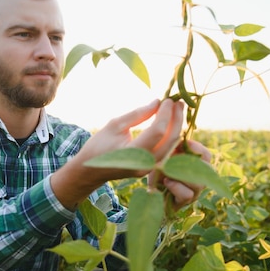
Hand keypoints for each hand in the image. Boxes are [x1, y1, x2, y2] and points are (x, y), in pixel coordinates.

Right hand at [50, 99, 184, 208]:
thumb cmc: (99, 145)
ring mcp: (149, 169)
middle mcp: (145, 164)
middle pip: (170, 139)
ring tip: (176, 109)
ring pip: (172, 146)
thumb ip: (138, 115)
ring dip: (176, 126)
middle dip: (176, 118)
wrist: (91, 170)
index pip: (158, 131)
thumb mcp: (115, 125)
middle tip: (178, 102)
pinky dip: (170, 135)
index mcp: (133, 153)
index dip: (165, 114)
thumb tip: (157, 102)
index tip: (167, 99)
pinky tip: (171, 122)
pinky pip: (167, 150)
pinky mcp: (151, 169)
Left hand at [149, 139, 211, 209]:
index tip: (181, 143)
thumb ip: (173, 149)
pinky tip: (166, 182)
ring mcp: (193, 193)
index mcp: (196, 166)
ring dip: (181, 175)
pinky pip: (187, 194)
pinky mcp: (184, 204)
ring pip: (199, 184)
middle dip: (190, 162)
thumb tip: (179, 140)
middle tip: (175, 157)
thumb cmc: (158, 173)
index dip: (197, 148)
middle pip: (208, 170)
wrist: (148, 194)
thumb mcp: (164, 158)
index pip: (206, 155)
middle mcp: (199, 180)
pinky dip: (175, 186)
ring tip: (167, 172)